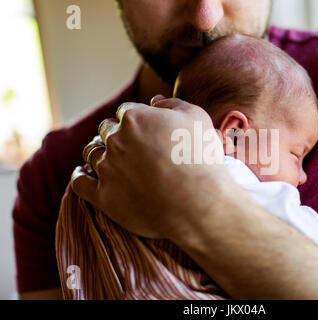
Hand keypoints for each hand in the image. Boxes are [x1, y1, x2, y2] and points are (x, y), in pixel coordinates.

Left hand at [71, 95, 231, 239]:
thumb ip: (172, 104)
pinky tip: (84, 173)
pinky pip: (80, 182)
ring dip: (99, 152)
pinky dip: (80, 175)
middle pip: (106, 130)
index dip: (136, 119)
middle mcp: (116, 141)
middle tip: (131, 146)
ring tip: (110, 159)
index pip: (126, 111)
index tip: (146, 130)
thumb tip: (155, 101)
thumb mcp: (197, 119)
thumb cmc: (201, 159)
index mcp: (135, 118)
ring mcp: (107, 169)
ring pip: (92, 153)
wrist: (198, 203)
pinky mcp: (104, 197)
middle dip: (116, 134)